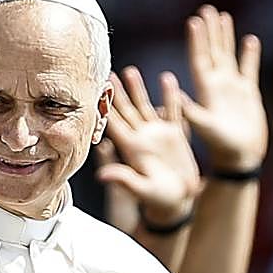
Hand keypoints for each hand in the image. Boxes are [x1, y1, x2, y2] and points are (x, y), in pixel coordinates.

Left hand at [96, 67, 199, 223]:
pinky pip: (173, 110)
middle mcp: (142, 138)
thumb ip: (123, 179)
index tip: (93, 91)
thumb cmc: (158, 200)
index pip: (113, 124)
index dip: (103, 108)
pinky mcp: (175, 135)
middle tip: (106, 73)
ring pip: (145, 106)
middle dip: (116, 92)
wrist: (178, 201)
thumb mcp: (141, 189)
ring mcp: (157, 135)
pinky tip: (167, 78)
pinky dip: (171, 95)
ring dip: (138, 89)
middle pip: (126, 110)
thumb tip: (101, 175)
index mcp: (131, 148)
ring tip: (129, 71)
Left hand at [182, 5, 266, 172]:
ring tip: (224, 16)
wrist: (240, 159)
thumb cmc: (220, 147)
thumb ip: (190, 111)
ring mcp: (232, 89)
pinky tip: (250, 41)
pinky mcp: (248, 94)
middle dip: (210, 32)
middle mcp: (217, 86)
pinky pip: (249, 70)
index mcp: (206, 91)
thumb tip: (174, 95)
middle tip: (206, 9)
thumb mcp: (203, 128)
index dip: (197, 41)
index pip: (200, 59)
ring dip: (226, 37)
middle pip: (212, 52)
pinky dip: (250, 56)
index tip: (194, 21)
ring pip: (229, 56)